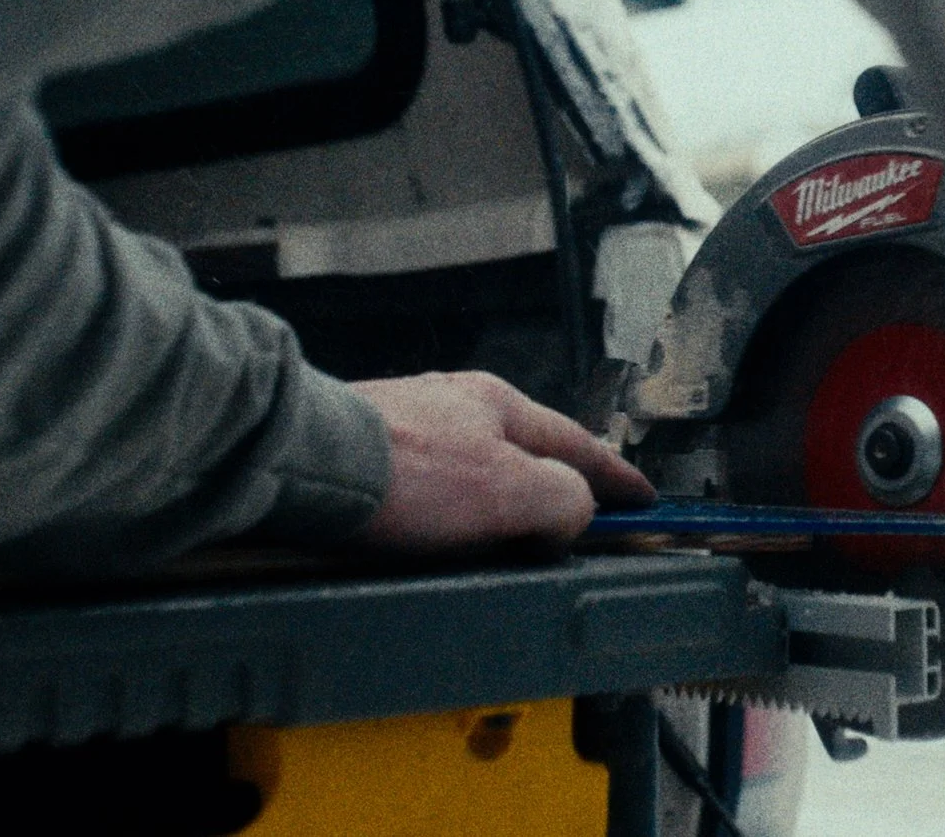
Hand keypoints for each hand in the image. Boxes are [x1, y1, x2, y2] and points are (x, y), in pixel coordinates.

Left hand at [346, 371, 655, 549]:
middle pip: (523, 449)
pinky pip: (428, 487)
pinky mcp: (366, 458)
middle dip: (553, 484)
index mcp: (498, 405)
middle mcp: (453, 405)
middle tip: (578, 523)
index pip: (576, 444)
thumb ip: (561, 501)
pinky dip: (449, 513)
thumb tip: (573, 515)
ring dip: (497, 501)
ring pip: (473, 466)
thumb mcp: (510, 491)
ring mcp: (407, 426)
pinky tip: (439, 536)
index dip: (614, 477)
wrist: (304, 465)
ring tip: (508, 539)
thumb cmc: (404, 473)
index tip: (641, 499)